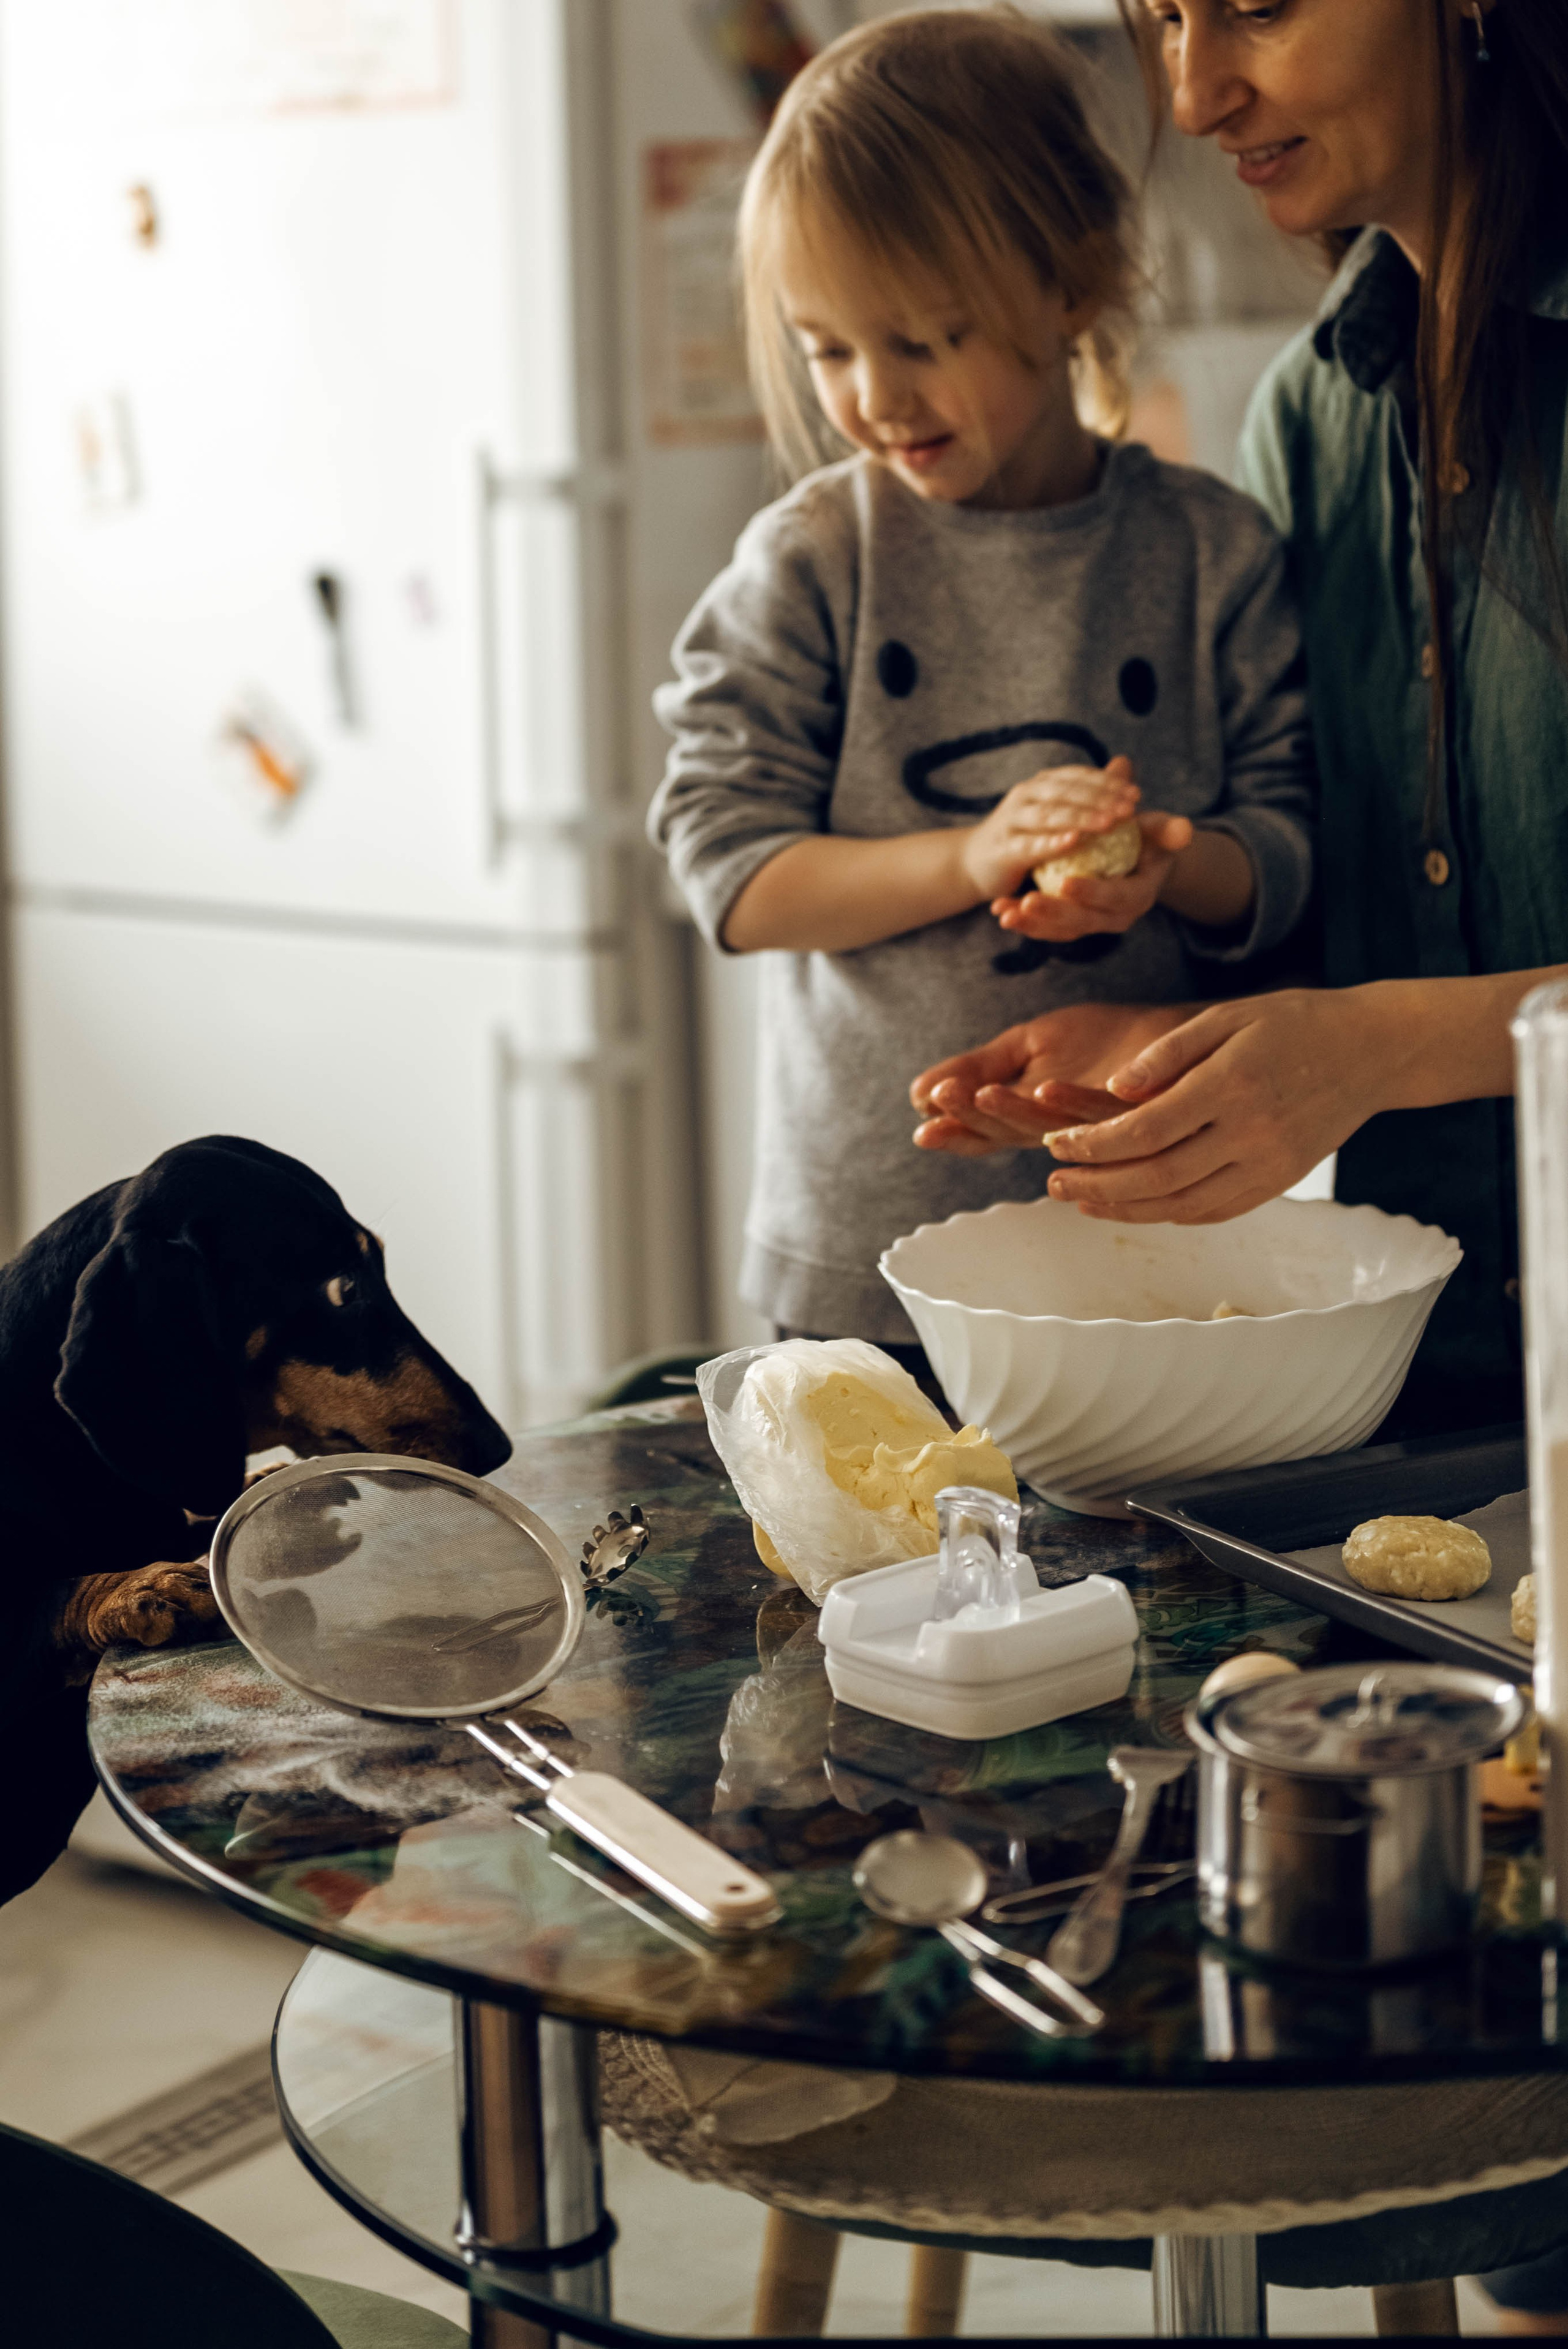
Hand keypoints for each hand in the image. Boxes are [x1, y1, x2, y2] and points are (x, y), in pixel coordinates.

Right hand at [909, 1002, 1191, 1157]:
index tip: (922, 1128)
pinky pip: (1100, 1110)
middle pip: (1008, 1134)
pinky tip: (1044, 1087)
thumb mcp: (1030, 1045)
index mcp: (1033, 1120)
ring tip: (980, 1093)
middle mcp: (1062, 1132)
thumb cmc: (1104, 1039)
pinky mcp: (1138, 1109)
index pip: (984, 1134)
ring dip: (1011, 1113)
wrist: (1173, 1030)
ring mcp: (1099, 1125)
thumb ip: (979, 1066)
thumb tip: (917, 1093)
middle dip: (970, 1119)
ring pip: (1048, 1128)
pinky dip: (1071, 1102)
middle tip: (940, 1102)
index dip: (954, 1134)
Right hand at [957, 756, 1142, 904]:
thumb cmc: (1026, 838)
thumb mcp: (1059, 813)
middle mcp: (1026, 795)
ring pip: (1049, 814)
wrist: (976, 862)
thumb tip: (1125, 764)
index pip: (1078, 777)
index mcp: (1042, 784)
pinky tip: (1074, 842)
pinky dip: (1052, 843)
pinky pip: (1029, 844)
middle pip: (1066, 791)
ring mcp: (1011, 820)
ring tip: (1110, 822)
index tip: (1137, 794)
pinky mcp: (1003, 848)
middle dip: (1100, 798)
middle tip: (1130, 808)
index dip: (1108, 783)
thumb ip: (1091, 792)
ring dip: (1081, 816)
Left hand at [991, 809, 1195, 942]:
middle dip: (1054, 914)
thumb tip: (1185, 828)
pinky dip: (1025, 923)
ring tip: (1004, 914)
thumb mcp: (1160, 831)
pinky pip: (1048, 929)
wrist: (1140, 861)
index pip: (1116, 898)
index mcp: (1138, 896)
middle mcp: (1116, 918)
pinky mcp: (1073, 924)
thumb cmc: (1150, 839)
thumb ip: (1168, 829)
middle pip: (1083, 921)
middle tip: (1027, 902)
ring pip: (1061, 931)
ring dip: (1031, 925)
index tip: (1066, 883)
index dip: (1092, 893)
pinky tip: (1001, 912)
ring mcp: (1092, 924)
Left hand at [1038, 988, 1387, 1221]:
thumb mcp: (1227, 1016)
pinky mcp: (1280, 1182)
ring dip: (1125, 1209)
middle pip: (1156, 1176)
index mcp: (1231, 1085)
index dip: (1092, 1144)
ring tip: (1082, 1201)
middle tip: (1052, 1183)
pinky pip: (1216, 1211)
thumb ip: (1167, 1052)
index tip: (1053, 1142)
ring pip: (1183, 1204)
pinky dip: (1170, 1214)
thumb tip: (1110, 1088)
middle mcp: (1251, 1134)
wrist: (1371, 1052)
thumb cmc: (1292, 1023)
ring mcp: (1269, 1165)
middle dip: (1096, 1184)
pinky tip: (1135, 1206)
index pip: (1145, 1130)